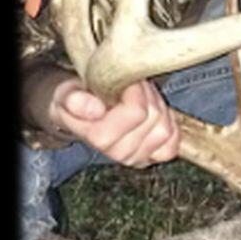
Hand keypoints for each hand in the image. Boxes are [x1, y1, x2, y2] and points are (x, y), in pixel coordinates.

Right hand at [37, 69, 181, 165]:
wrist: (80, 115)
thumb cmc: (76, 100)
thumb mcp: (67, 93)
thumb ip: (74, 100)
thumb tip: (95, 109)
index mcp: (100, 137)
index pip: (136, 111)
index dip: (135, 89)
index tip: (123, 81)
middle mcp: (120, 153)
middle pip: (154, 118)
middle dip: (146, 96)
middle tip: (131, 88)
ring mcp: (139, 158)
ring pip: (166, 128)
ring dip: (157, 107)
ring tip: (139, 98)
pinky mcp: (154, 157)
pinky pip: (173, 142)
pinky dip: (169, 123)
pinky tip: (152, 113)